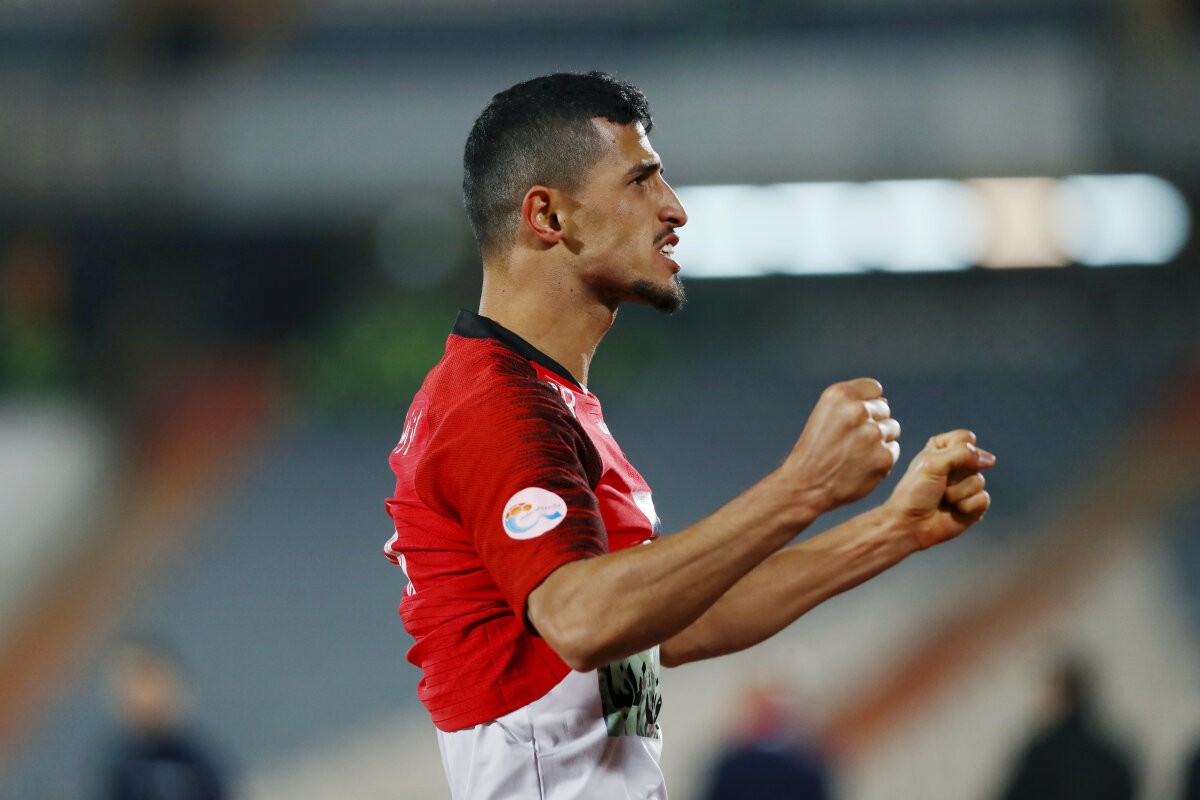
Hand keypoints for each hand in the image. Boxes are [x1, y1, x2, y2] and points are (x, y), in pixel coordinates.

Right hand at [782, 378, 901, 510]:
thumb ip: (853, 403)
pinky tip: (862, 466)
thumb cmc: (815, 450)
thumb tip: (885, 401)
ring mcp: (873, 433)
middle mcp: (858, 410)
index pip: (874, 389)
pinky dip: (881, 459)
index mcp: (840, 394)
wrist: (806, 485)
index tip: (852, 421)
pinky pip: (894, 450)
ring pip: (892, 429)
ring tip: (856, 453)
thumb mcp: (824, 415)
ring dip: (880, 440)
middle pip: (884, 409)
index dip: (866, 404)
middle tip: (850, 442)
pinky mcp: (884, 456)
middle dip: (873, 423)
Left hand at [886, 429, 994, 548]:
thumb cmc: (915, 492)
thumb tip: (990, 459)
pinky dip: (968, 506)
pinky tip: (955, 510)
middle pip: (976, 460)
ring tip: (944, 499)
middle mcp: (957, 465)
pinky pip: (983, 499)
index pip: (966, 438)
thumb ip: (962, 453)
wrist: (911, 524)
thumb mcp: (933, 463)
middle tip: (940, 484)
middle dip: (957, 475)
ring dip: (958, 493)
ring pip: (979, 481)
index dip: (958, 450)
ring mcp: (966, 486)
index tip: (940, 462)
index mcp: (943, 449)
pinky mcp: (974, 505)